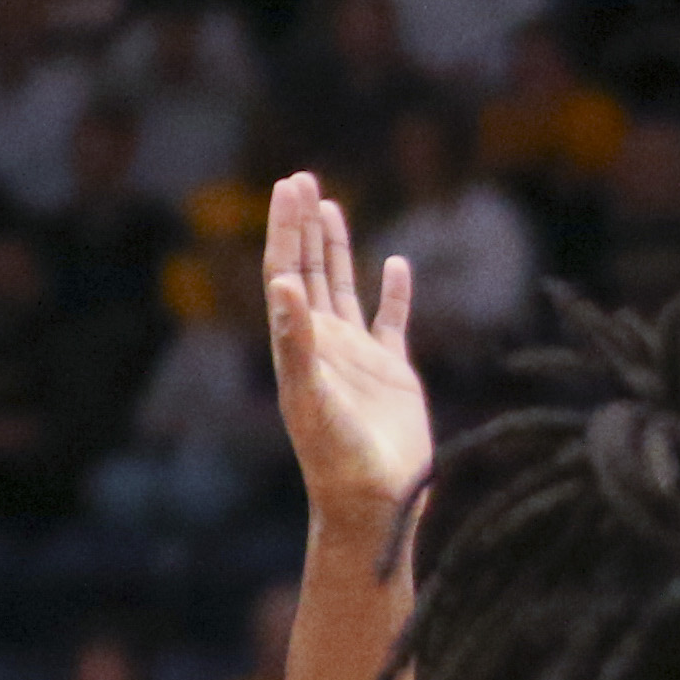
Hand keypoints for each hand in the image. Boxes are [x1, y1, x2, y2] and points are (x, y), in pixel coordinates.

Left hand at [264, 171, 428, 535]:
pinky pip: (392, 321)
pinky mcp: (393, 372)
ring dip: (336, 247)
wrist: (374, 500)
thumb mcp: (310, 396)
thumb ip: (295, 340)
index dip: (286, 229)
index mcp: (299, 343)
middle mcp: (323, 343)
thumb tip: (283, 283)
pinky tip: (396, 265)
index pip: (287, 272)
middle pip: (309, 270)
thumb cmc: (336, 456)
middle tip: (302, 179)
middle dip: (304, 225)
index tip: (289, 186)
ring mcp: (358, 356)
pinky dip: (393, 291)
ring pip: (343, 288)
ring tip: (331, 205)